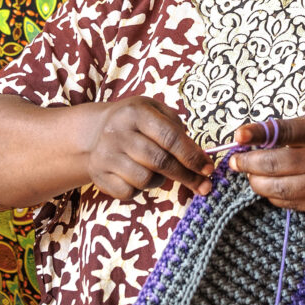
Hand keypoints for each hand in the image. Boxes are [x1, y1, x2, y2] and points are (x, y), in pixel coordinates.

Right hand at [80, 96, 210, 199]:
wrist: (95, 131)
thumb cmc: (136, 123)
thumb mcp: (156, 113)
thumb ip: (179, 133)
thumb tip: (201, 160)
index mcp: (136, 112)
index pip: (170, 137)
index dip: (192, 156)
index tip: (208, 169)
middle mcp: (117, 132)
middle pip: (159, 161)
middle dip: (186, 175)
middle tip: (203, 185)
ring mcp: (105, 154)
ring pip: (145, 179)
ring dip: (159, 180)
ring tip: (157, 170)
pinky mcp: (98, 174)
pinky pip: (128, 192)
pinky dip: (140, 190)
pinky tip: (138, 176)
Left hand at [229, 111, 304, 213]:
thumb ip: (291, 129)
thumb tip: (253, 139)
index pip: (284, 132)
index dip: (257, 135)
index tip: (237, 137)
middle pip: (276, 167)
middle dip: (249, 166)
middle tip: (236, 162)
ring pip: (280, 190)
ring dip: (258, 184)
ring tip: (250, 176)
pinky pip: (293, 204)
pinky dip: (276, 196)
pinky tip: (271, 187)